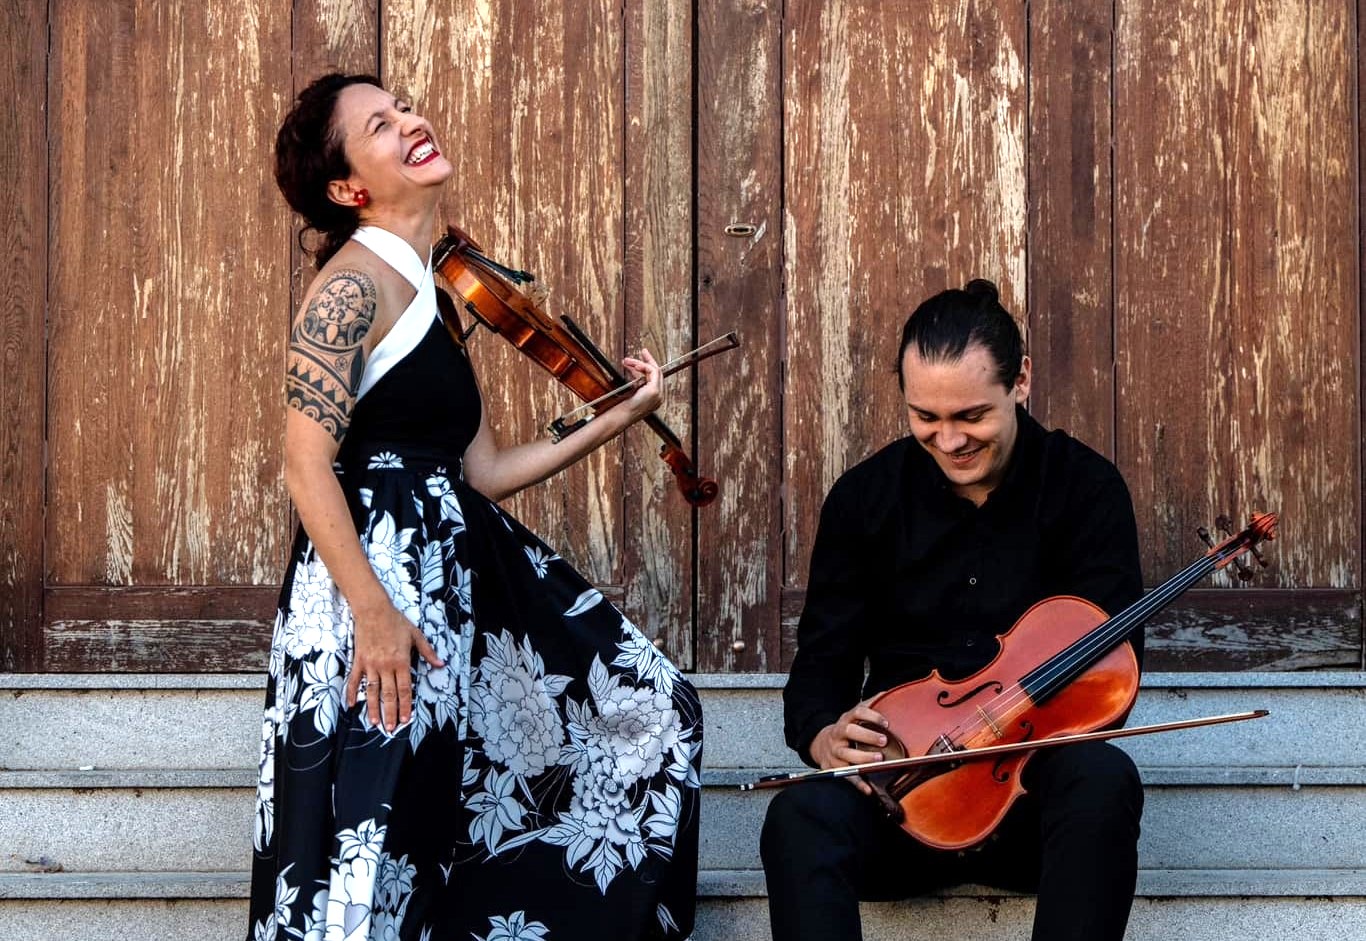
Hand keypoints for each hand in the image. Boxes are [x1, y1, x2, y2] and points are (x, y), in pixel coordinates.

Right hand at [345, 602, 444, 732]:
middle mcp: (385, 666)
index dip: (405, 705)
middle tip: (390, 728)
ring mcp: (370, 665)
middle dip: (390, 712)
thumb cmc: (396, 622)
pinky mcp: (359, 661)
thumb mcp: (416, 635)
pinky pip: (355, 680)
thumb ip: (427, 652)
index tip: (405, 719)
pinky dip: (352, 693)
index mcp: (401, 662)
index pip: (404, 689)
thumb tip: (440, 664)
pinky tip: (351, 705)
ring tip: (375, 722)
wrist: (373, 610)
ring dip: (373, 707)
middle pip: (389, 694)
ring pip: (372, 691)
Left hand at [620, 348, 663, 421]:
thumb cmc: (622, 408)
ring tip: (630, 360)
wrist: (621, 417)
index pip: (654, 379)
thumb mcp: (630, 393)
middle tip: (643, 351)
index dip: (646, 368)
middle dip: (649, 361)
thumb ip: (635, 384)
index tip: (639, 361)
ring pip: (656, 371)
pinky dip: (644, 366)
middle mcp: (659, 397)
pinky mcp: (654, 391)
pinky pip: (653, 372)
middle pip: (657, 373)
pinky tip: (635, 365)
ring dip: (642, 363)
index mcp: (654, 399)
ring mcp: (658, 395)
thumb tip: (633, 370)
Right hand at [809, 701, 889, 795]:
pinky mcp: (833, 768)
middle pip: (849, 731)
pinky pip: (846, 776)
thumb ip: (869, 706)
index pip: (857, 712)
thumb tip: (887, 693)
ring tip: (878, 760)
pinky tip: (869, 788)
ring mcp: (834, 751)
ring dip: (863, 757)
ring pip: (846, 754)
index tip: (886, 723)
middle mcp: (838, 734)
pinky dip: (858, 784)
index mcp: (846, 720)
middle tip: (883, 740)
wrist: (820, 744)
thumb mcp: (853, 716)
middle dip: (867, 735)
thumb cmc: (845, 730)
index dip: (872, 716)